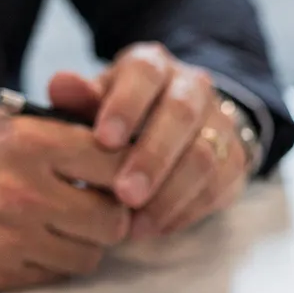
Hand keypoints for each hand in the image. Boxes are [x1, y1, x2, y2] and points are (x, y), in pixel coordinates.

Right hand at [0, 110, 131, 291]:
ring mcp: (10, 239)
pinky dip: (53, 263)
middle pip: (112, 220)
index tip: (124, 174)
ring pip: (89, 256)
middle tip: (98, 207)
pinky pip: (54, 276)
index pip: (116, 163)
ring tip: (65, 227)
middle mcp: (24, 193)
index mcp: (29, 144)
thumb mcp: (2, 122)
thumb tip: (121, 148)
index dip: (128, 170)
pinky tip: (35, 243)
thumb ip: (61, 133)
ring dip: (85, 244)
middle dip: (112, 215)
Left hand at [47, 43, 251, 239]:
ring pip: (204, 156)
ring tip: (135, 224)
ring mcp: (218, 123)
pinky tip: (153, 227)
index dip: (126, 106)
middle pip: (181, 115)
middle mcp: (192, 87)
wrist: (176, 126)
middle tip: (124, 194)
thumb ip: (77, 98)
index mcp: (153, 65)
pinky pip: (216, 187)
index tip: (104, 140)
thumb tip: (60, 84)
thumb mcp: (96, 103)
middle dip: (152, 158)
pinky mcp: (233, 160)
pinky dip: (183, 212)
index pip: (145, 74)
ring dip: (169, 194)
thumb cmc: (122, 116)